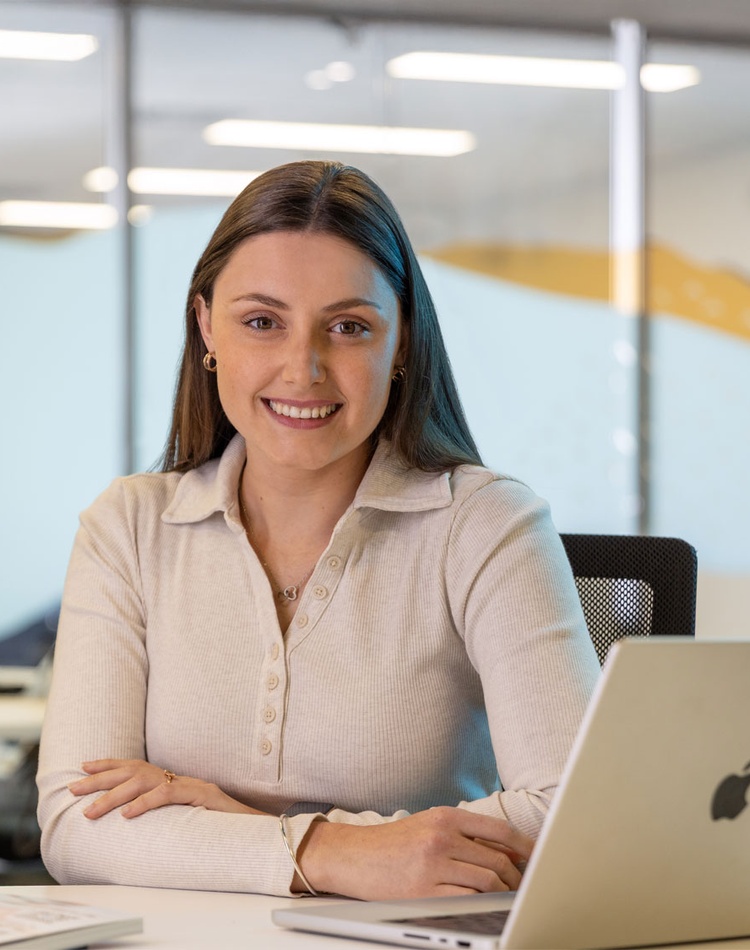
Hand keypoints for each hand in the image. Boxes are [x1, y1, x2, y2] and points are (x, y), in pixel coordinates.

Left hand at [68, 758, 265, 819]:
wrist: (255, 827)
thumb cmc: (221, 825)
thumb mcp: (186, 816)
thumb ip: (166, 809)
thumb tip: (137, 815)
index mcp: (175, 780)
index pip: (137, 766)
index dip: (111, 764)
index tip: (85, 766)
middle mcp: (180, 778)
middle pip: (134, 771)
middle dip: (101, 779)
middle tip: (74, 788)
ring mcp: (191, 785)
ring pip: (145, 783)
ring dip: (114, 796)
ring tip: (90, 811)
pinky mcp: (202, 795)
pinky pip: (168, 795)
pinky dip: (145, 803)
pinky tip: (127, 814)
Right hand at [296, 806, 533, 899]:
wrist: (354, 856)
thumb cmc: (394, 843)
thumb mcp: (429, 825)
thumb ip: (464, 833)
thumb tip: (507, 849)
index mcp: (445, 817)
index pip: (498, 829)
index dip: (524, 844)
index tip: (538, 855)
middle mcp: (441, 837)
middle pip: (496, 858)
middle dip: (515, 875)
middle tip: (522, 884)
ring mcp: (433, 865)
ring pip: (486, 880)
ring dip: (502, 891)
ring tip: (506, 896)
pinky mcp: (423, 891)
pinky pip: (467, 898)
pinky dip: (481, 902)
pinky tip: (483, 904)